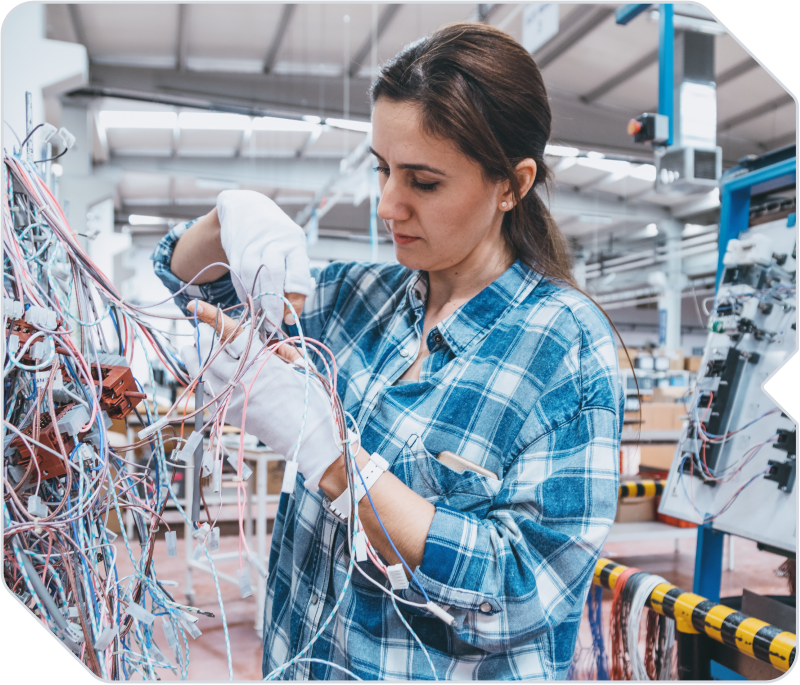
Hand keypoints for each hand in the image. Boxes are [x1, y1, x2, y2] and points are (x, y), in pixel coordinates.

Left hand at [180, 301, 340, 491]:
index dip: (213, 317)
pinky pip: (206, 393)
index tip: (196, 306)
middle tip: (202, 334)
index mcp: (263, 361)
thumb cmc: (311, 400)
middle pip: (211, 351)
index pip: (231, 333)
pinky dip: (201, 380)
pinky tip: (203, 375)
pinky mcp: (230, 414)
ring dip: (195, 359)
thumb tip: (262, 340)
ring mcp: (233, 397)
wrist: (308, 437)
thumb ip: (279, 350)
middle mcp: (244, 377)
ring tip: (191, 350)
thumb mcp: (300, 366)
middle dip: (205, 340)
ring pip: (202, 372)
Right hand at [216, 190, 311, 330]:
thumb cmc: (277, 238)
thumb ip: (294, 279)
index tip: (290, 320)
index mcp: (295, 243)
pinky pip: (239, 276)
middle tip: (272, 325)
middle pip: (274, 276)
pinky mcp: (235, 249)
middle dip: (272, 304)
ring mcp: (253, 244)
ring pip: (253, 277)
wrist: (246, 207)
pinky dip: (244, 292)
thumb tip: (292, 315)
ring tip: (260, 316)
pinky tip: (249, 301)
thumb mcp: (293, 250)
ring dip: (256, 301)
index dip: (295, 301)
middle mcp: (274, 242)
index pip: (298, 274)